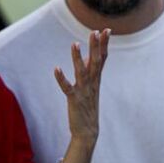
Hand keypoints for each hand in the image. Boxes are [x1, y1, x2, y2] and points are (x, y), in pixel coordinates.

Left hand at [54, 29, 109, 146]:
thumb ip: (91, 71)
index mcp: (96, 80)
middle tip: (95, 31)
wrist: (87, 131)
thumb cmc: (88, 107)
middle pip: (95, 62)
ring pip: (81, 72)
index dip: (104, 45)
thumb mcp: (92, 87)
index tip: (107, 30)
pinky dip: (62, 79)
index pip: (102, 59)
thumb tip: (89, 55)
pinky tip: (56, 69)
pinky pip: (67, 88)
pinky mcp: (74, 100)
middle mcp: (92, 84)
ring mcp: (83, 91)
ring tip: (74, 44)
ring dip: (78, 58)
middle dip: (95, 47)